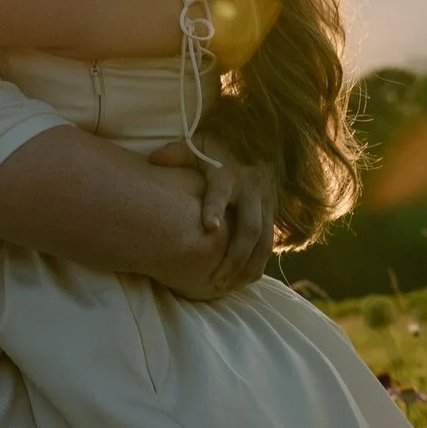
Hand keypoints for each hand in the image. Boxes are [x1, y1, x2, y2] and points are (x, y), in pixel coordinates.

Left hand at [148, 135, 276, 291]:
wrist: (256, 140)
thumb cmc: (217, 149)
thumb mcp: (197, 146)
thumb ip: (176, 154)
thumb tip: (154, 159)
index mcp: (228, 173)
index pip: (221, 193)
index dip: (215, 208)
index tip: (209, 227)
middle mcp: (250, 190)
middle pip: (250, 228)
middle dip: (234, 257)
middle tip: (215, 280)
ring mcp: (265, 203)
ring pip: (264, 243)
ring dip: (246, 268)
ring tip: (224, 287)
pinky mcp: (273, 214)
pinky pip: (270, 245)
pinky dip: (257, 265)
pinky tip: (242, 281)